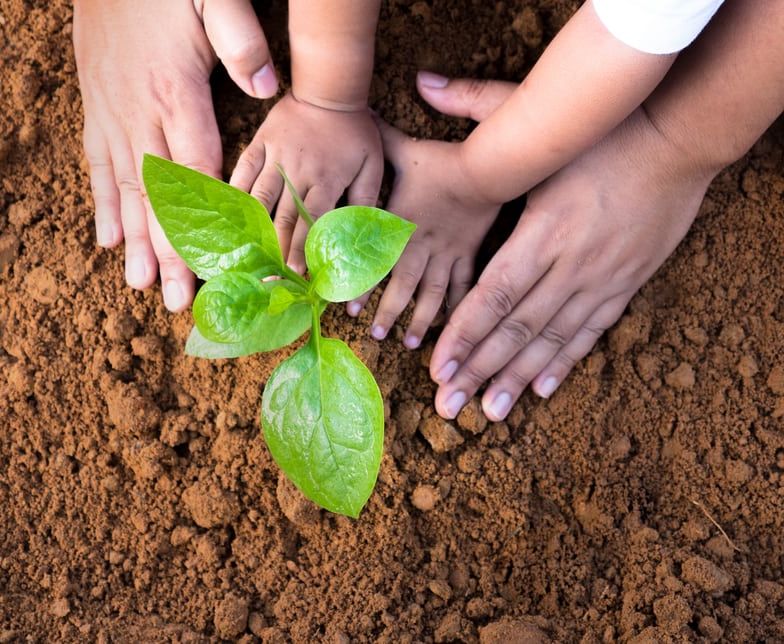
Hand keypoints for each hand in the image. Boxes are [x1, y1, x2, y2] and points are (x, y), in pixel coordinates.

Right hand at [73, 0, 277, 310]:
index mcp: (176, 93)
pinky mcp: (95, 106)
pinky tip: (106, 238)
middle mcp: (139, 113)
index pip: (194, 174)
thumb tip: (267, 89)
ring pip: (125, 188)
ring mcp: (112, 113)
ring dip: (132, 240)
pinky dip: (102, 204)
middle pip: (157, 195)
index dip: (202, 224)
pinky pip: (97, 164)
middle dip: (166, 252)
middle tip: (174, 300)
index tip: (212, 267)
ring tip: (137, 286)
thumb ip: (240, 40)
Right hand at [229, 93, 383, 272]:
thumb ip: (366, 200)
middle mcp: (298, 172)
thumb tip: (363, 234)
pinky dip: (234, 192)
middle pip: (284, 218)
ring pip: (260, 199)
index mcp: (327, 179)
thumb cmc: (355, 130)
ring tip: (246, 253)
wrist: (330, 87)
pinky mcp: (260, 143)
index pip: (313, 223)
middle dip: (277, 250)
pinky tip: (227, 213)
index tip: (298, 275)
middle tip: (270, 276)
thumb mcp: (372, 164)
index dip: (304, 250)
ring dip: (254, 228)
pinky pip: (243, 169)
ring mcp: (276, 157)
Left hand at [348, 80, 511, 348]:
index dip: (363, 285)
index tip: (349, 308)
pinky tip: (453, 329)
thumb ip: (378, 140)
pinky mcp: (472, 254)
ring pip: (433, 293)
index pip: (378, 259)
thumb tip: (356, 114)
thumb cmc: (444, 159)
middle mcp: (425, 244)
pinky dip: (456, 308)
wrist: (491, 167)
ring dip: (420, 318)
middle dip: (389, 311)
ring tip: (409, 342)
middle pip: (404, 284)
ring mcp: (450, 253)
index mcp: (404, 224)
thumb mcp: (404, 148)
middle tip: (375, 334)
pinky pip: (463, 287)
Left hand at [426, 84, 714, 421]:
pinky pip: (591, 333)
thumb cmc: (601, 134)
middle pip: (516, 329)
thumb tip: (424, 85)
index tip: (437, 366)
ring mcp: (600, 279)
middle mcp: (568, 265)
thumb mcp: (541, 125)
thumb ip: (478, 110)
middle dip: (479, 370)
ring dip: (516, 378)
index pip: (494, 295)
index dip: (464, 334)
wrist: (678, 141)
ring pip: (551, 340)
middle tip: (447, 407)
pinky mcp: (624, 284)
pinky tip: (541, 390)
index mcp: (541, 232)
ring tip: (487, 413)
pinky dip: (565, 362)